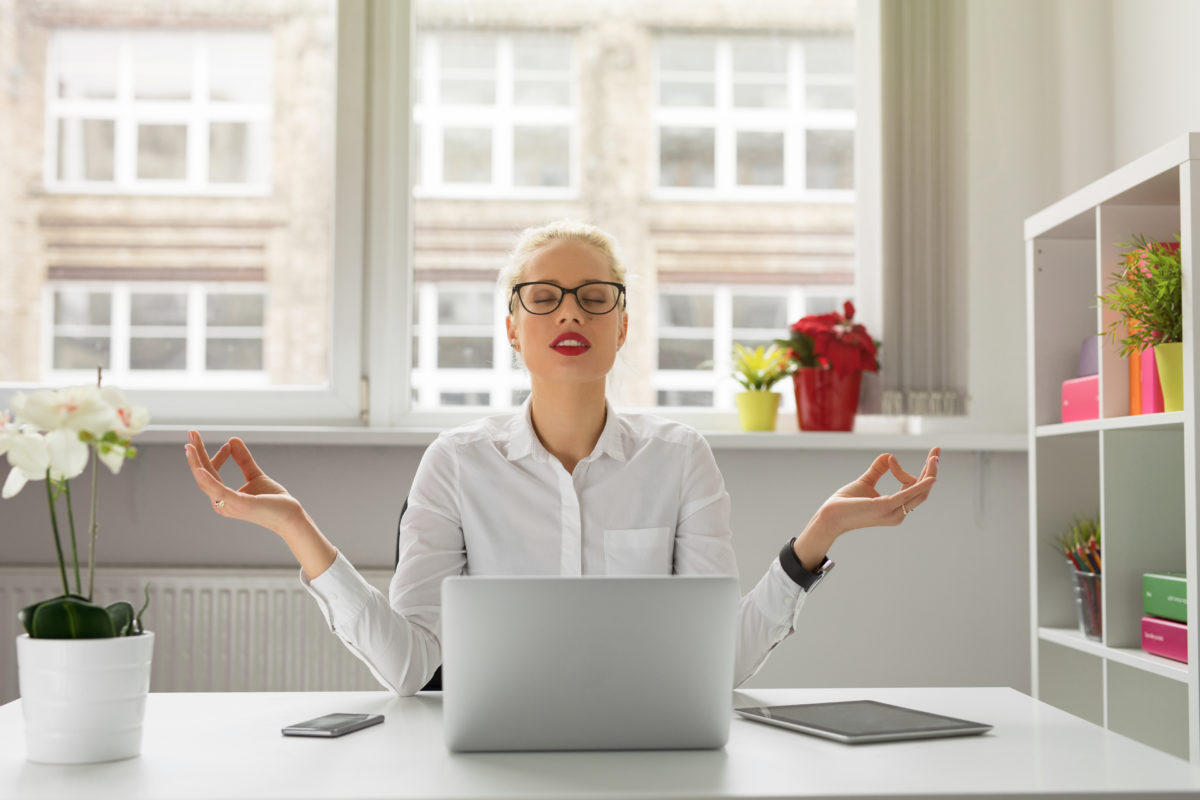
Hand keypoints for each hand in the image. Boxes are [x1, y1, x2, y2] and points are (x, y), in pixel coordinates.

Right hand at [183, 430, 304, 534]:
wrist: (290, 517)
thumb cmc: (272, 500)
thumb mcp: (255, 475)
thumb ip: (243, 460)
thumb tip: (231, 439)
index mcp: (224, 497)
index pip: (211, 473)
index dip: (216, 456)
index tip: (228, 444)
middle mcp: (221, 503)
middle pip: (203, 475)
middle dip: (195, 454)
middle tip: (191, 432)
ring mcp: (228, 505)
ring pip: (205, 482)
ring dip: (196, 463)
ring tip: (189, 446)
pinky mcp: (239, 505)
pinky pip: (219, 492)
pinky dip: (208, 480)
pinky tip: (199, 469)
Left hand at [820, 447, 939, 533]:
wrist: (830, 516)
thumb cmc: (846, 503)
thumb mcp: (866, 482)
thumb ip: (878, 470)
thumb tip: (888, 455)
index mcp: (895, 507)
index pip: (914, 489)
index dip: (908, 471)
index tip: (891, 458)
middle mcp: (898, 513)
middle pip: (923, 490)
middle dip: (932, 470)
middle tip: (937, 451)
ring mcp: (893, 512)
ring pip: (920, 491)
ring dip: (929, 472)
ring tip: (934, 456)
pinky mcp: (885, 507)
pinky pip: (907, 495)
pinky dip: (920, 485)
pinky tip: (930, 477)